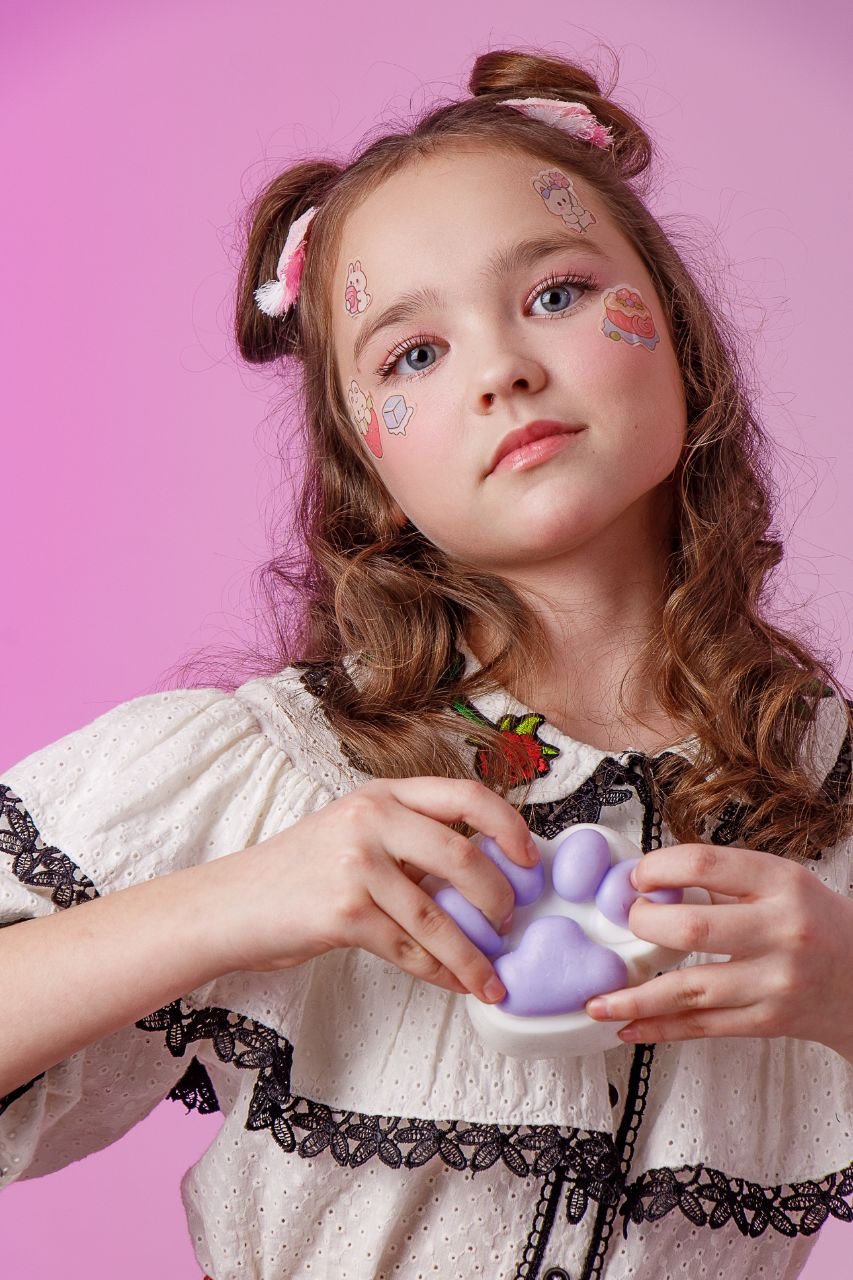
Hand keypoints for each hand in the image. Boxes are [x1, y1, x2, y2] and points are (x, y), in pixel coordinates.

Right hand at [216, 777, 538, 1005]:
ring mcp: (356, 864)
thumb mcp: (353, 833)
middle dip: (498, 897)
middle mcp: (371, 819)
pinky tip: (455, 984)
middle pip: (462, 854)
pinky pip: (409, 949)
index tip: (531, 860)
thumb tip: (483, 875)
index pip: (465, 795)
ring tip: (493, 978)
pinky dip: (440, 972)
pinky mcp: (343, 912)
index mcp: (382, 795)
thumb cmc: (299, 873)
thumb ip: (409, 841)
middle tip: (510, 924)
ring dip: (474, 954)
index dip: (509, 826)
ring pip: (438, 915)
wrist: (230, 905)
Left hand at [584, 842, 852, 1060]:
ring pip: (690, 989)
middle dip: (644, 925)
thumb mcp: (784, 883)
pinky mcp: (770, 1021)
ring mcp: (775, 981)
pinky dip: (661, 1029)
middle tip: (625, 922)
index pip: (704, 864)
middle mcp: (781, 930)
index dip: (657, 869)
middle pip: (692, 928)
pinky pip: (704, 1027)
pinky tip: (628, 1027)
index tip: (635, 878)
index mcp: (782, 882)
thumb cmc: (818, 924)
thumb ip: (725, 879)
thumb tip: (653, 880)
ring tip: (597, 1000)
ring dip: (636, 997)